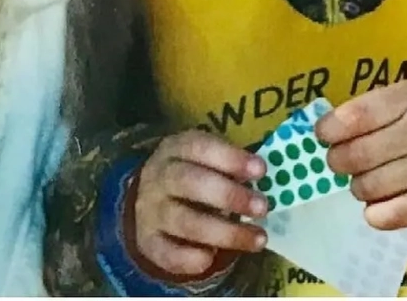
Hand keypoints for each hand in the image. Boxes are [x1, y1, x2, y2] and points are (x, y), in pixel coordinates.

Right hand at [133, 131, 268, 277]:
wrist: (145, 197)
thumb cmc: (188, 172)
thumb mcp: (203, 158)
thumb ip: (227, 164)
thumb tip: (259, 176)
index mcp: (176, 148)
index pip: (201, 147)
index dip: (231, 158)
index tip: (261, 170)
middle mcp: (159, 177)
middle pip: (191, 183)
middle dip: (229, 196)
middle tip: (262, 207)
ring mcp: (150, 210)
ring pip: (185, 222)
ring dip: (224, 233)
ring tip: (258, 239)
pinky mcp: (147, 241)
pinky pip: (167, 253)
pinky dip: (190, 259)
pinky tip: (211, 259)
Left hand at [316, 78, 406, 229]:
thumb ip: (372, 108)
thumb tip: (327, 132)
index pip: (357, 116)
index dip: (330, 129)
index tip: (322, 135)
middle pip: (359, 155)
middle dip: (338, 161)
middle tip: (339, 161)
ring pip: (371, 186)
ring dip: (358, 186)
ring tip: (365, 180)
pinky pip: (394, 215)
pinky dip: (376, 214)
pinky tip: (375, 206)